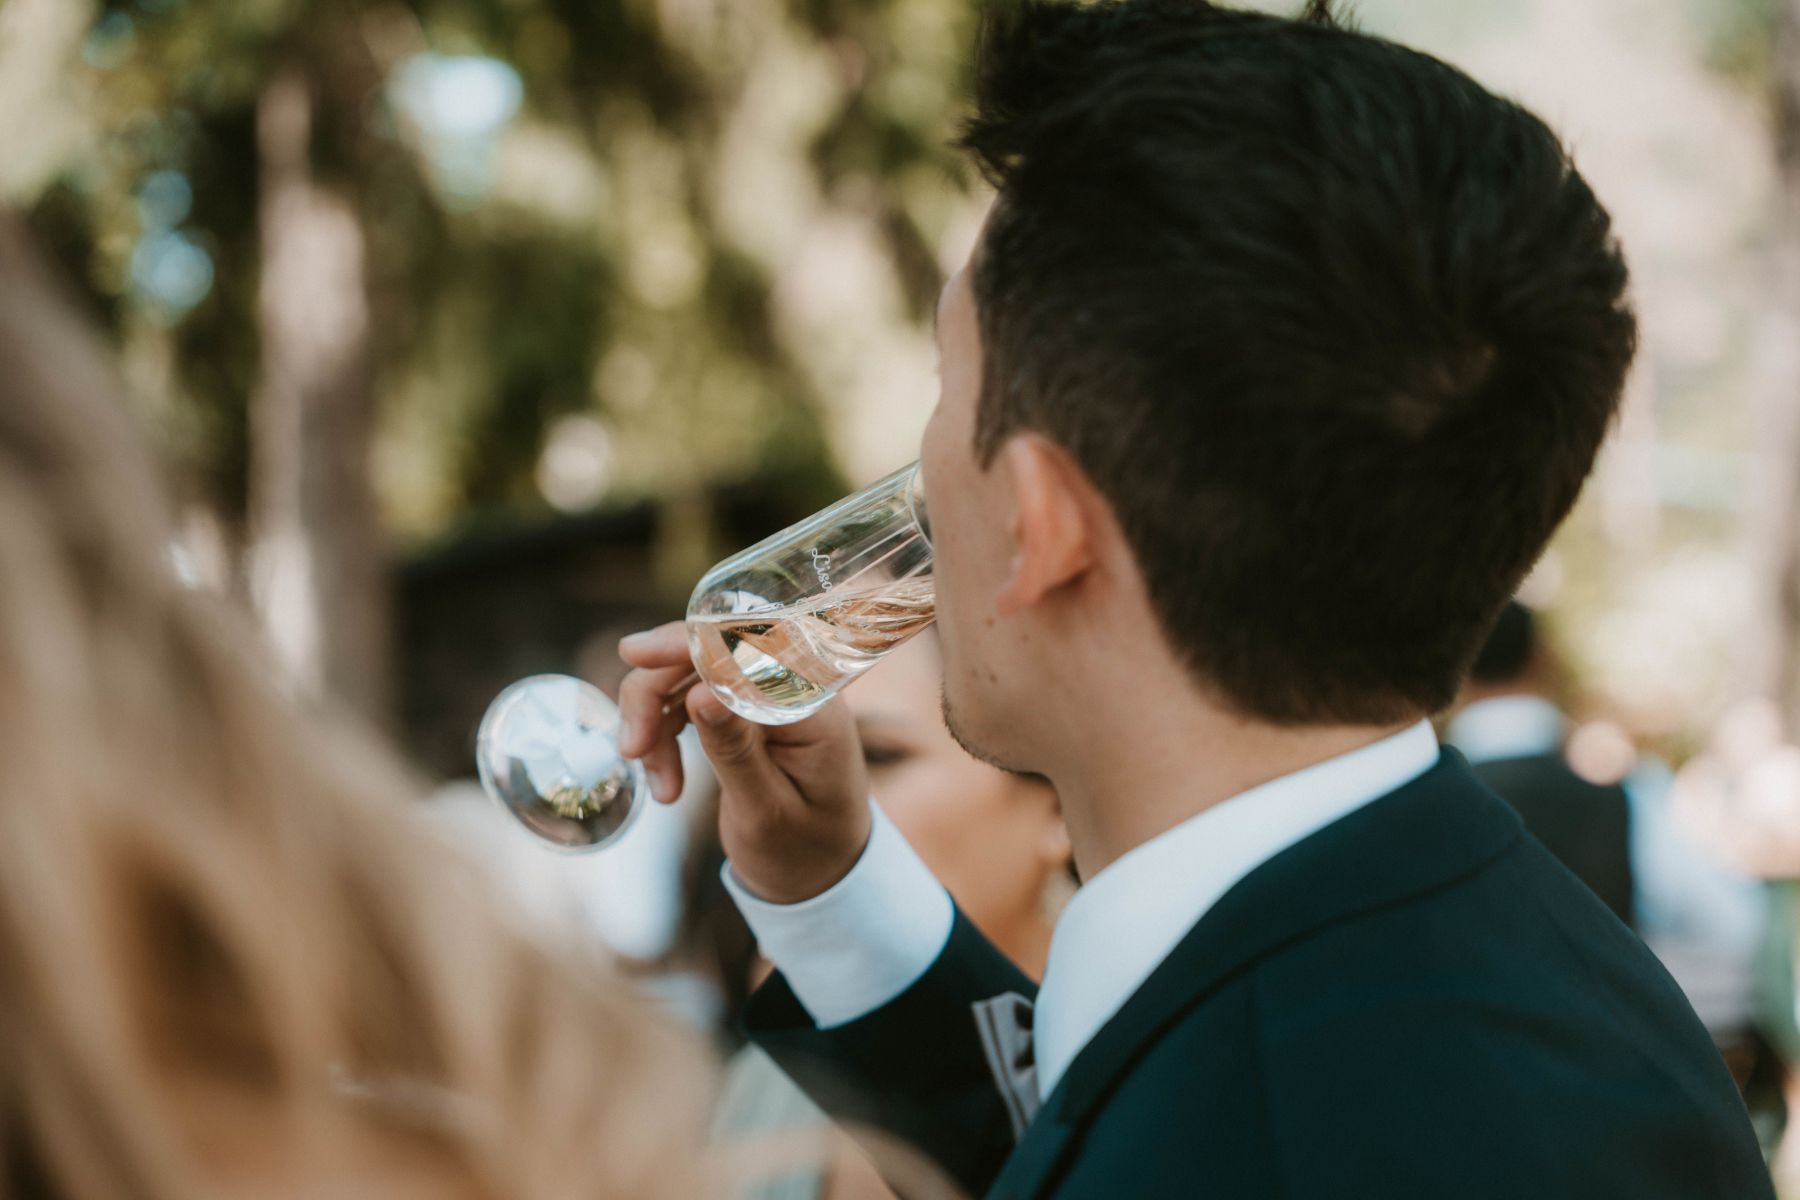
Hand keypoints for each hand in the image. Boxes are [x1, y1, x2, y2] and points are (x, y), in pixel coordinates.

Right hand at [616, 622, 871, 903]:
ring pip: (686, 675)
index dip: (686, 643)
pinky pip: (686, 700)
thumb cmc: (804, 851)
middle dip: (656, 691)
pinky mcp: (741, 710)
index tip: (633, 655)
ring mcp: (763, 696)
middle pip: (706, 652)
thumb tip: (700, 693)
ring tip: (659, 786)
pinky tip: (665, 784)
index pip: (747, 649)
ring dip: (655, 719)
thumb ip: (736, 751)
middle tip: (631, 748)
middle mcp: (791, 689)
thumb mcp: (766, 811)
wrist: (819, 877)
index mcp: (814, 707)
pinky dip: (663, 735)